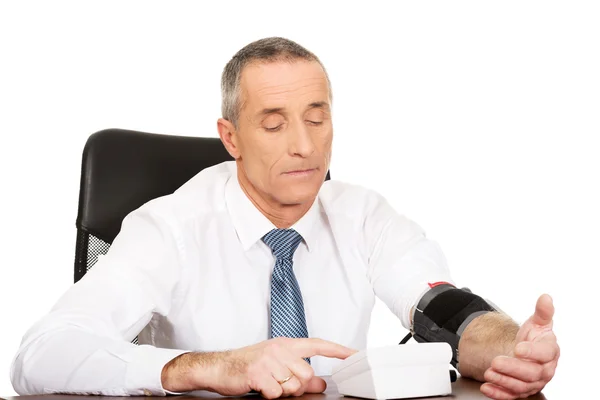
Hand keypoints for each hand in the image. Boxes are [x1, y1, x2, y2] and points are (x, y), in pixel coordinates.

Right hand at [162, 337, 355, 398]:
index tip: (355, 355)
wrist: (219, 367)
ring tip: (268, 384)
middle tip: (280, 384)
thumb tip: (320, 383)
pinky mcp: (257, 373)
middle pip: (306, 374)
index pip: (318, 344)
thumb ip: (300, 373)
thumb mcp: (277, 365)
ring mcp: (268, 360)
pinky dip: (269, 395)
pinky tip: (260, 388)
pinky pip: (276, 392)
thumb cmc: (248, 365)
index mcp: (286, 344)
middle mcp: (279, 348)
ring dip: (282, 391)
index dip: (339, 350)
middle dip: (297, 386)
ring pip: (292, 385)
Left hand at [481, 294, 559, 398]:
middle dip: (513, 368)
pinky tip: (487, 387)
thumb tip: (545, 298)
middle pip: (532, 373)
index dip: (532, 352)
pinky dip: (498, 394)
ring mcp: (533, 382)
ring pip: (521, 386)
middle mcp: (544, 370)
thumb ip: (542, 312)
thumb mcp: (538, 323)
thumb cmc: (534, 338)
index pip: (545, 354)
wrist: (527, 352)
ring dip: (504, 381)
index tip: (518, 348)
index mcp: (550, 351)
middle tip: (496, 361)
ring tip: (489, 372)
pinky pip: (511, 395)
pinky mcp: (521, 390)